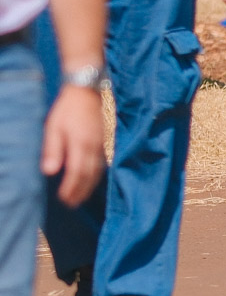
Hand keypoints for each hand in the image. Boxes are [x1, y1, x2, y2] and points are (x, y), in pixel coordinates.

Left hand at [41, 86, 103, 206]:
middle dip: (81, 192)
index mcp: (81, 144)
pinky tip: (92, 179)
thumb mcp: (53, 128)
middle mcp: (95, 147)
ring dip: (90, 186)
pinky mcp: (106, 140)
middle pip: (90, 175)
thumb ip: (53, 150)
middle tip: (72, 205)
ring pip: (99, 170)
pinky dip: (97, 175)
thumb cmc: (67, 109)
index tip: (63, 200)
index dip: (70, 189)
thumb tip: (49, 172)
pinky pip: (103, 162)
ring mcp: (103, 143)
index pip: (77, 173)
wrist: (87, 90)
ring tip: (81, 197)